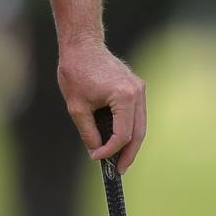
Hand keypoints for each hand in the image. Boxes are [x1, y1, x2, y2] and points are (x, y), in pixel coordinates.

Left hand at [57, 39, 145, 171]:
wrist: (81, 44)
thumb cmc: (76, 71)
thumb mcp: (76, 106)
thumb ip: (88, 131)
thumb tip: (96, 151)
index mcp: (124, 97)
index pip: (122, 134)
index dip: (110, 150)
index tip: (97, 158)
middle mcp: (137, 93)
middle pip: (137, 132)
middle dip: (128, 153)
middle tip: (119, 170)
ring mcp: (139, 89)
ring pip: (140, 124)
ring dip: (130, 143)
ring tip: (120, 160)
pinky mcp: (136, 87)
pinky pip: (136, 114)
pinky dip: (129, 128)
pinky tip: (119, 139)